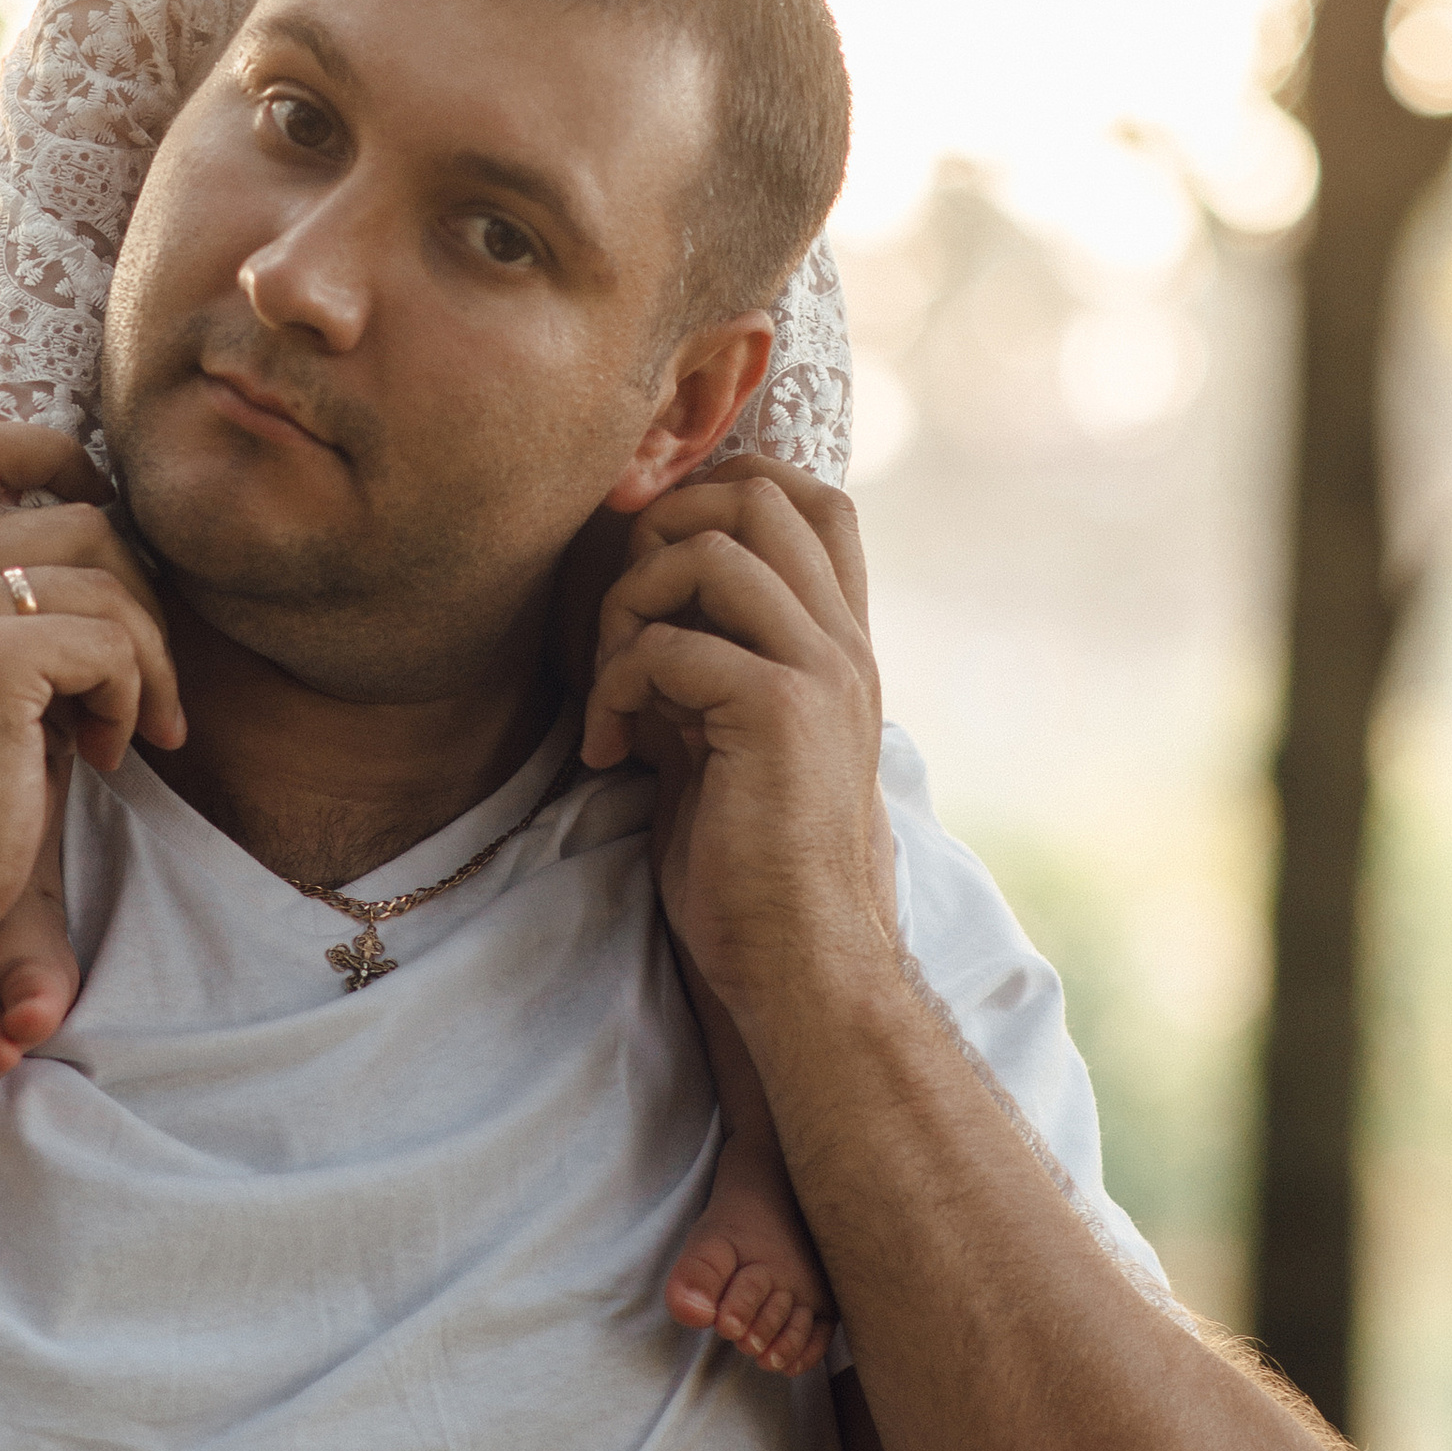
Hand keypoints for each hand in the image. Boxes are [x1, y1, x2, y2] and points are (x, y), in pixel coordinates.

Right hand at [0, 419, 187, 952]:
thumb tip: (71, 504)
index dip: (47, 442)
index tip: (99, 483)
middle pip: (73, 504)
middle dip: (136, 585)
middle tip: (142, 669)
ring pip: (106, 573)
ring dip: (146, 657)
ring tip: (129, 726)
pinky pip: (109, 640)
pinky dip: (133, 696)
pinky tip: (111, 751)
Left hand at [580, 459, 892, 1022]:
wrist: (800, 962)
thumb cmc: (752, 863)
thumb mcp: (729, 736)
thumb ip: (708, 661)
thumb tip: (641, 601)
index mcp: (839, 644)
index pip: (814, 498)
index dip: (725, 488)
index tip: (654, 555)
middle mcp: (842, 643)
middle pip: (760, 495)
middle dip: (664, 527)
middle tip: (623, 613)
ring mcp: (819, 671)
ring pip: (711, 550)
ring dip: (631, 603)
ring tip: (612, 687)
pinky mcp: (779, 711)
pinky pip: (669, 645)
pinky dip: (614, 687)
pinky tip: (609, 751)